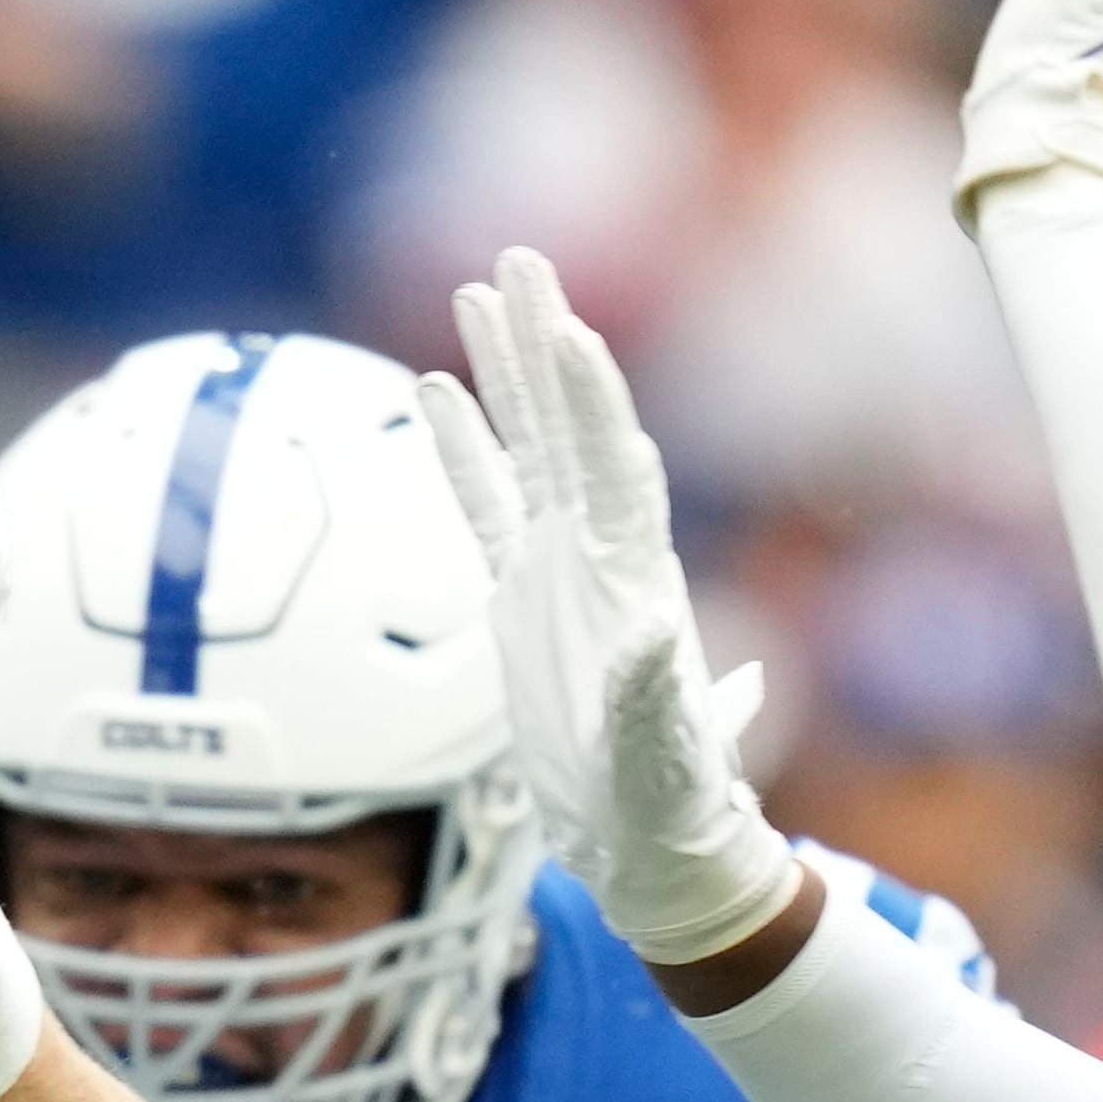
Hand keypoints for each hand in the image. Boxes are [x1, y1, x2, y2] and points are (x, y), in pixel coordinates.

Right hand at [419, 248, 806, 966]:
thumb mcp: (667, 760)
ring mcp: (561, 568)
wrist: (653, 844)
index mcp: (638, 580)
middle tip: (521, 258)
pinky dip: (461, 447)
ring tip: (479, 289)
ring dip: (506, 370)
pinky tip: (431, 389)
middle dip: (544, 343)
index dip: (590, 404)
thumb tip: (664, 641)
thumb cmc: (671, 805)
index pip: (610, 469)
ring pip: (527, 446)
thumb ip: (663, 702)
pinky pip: (484, 503)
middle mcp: (603, 554)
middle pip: (567, 427)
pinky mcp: (522, 596)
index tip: (572, 333)